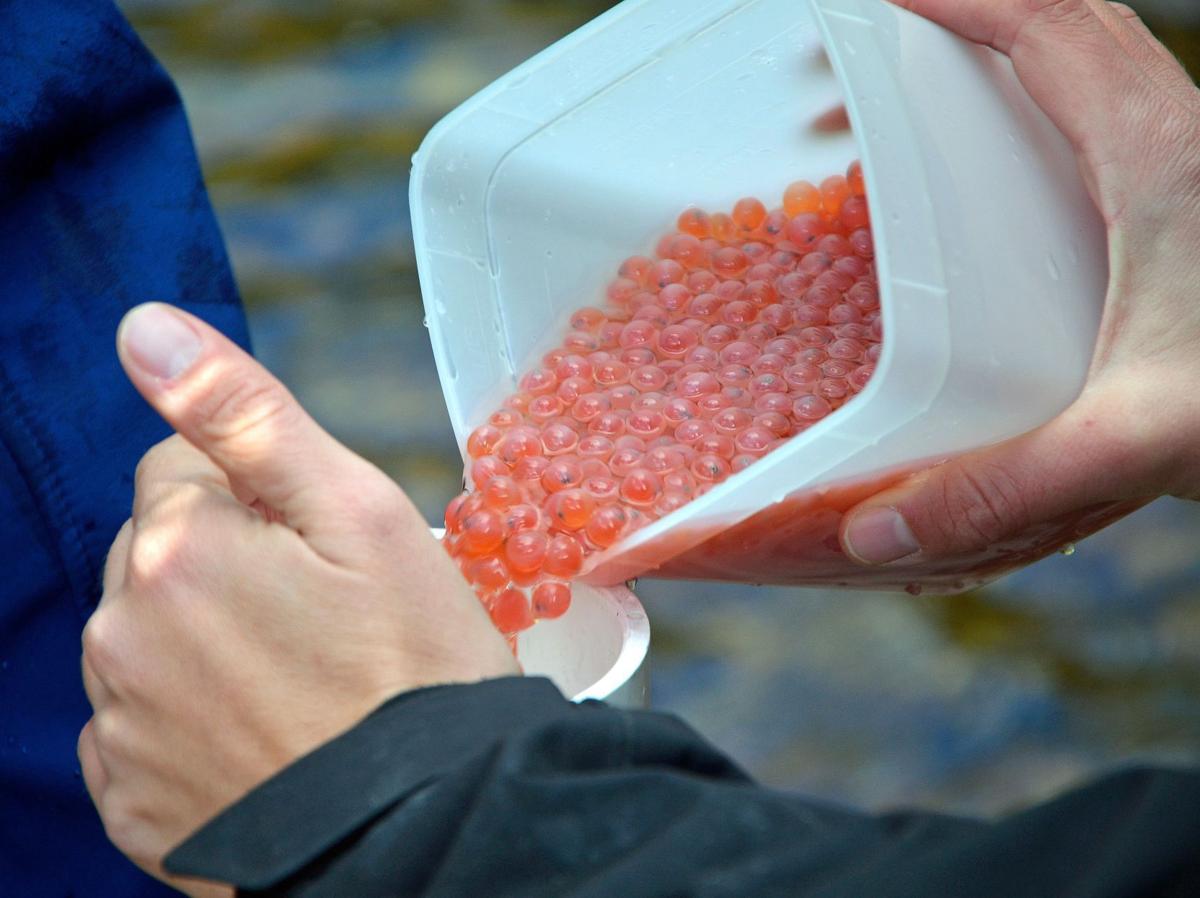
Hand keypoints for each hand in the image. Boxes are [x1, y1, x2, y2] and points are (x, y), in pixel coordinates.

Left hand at [79, 303, 518, 893]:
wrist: (431, 827)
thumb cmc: (416, 670)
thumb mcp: (360, 515)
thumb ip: (245, 412)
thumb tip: (144, 328)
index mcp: (179, 551)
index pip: (183, 467)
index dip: (263, 498)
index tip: (323, 551)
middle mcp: (124, 636)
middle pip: (160, 552)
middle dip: (226, 562)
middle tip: (322, 617)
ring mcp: (123, 728)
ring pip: (150, 635)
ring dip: (207, 639)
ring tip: (302, 681)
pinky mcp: (132, 801)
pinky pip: (142, 724)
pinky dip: (190, 719)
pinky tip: (264, 735)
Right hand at [840, 0, 1199, 566]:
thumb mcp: (1137, 439)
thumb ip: (1005, 486)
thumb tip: (877, 528)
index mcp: (1158, 156)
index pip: (1044, 27)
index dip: (954, 0)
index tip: (876, 1)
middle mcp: (1179, 135)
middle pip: (1062, 25)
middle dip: (957, 27)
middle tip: (866, 70)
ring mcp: (1188, 161)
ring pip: (1089, 65)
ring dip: (997, 64)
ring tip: (909, 118)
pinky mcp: (1188, 200)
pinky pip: (1101, 118)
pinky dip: (1033, 116)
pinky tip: (992, 188)